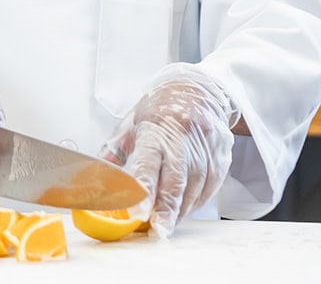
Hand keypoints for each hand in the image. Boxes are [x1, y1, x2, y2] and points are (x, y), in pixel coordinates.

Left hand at [101, 63, 237, 238]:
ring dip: (179, 210)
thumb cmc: (162, 107)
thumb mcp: (131, 121)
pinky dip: (195, 202)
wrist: (200, 89)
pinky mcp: (222, 156)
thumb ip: (115, 149)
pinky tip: (183, 205)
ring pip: (195, 189)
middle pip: (176, 182)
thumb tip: (98, 174)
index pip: (148, 162)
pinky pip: (210, 188)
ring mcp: (207, 148)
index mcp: (157, 129)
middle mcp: (184, 139)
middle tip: (158, 231)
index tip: (138, 212)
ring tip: (166, 221)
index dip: (144, 189)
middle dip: (166, 211)